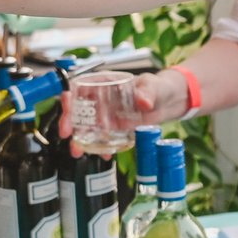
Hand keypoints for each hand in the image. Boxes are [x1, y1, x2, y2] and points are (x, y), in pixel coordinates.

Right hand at [55, 70, 188, 152]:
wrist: (169, 102)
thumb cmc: (158, 87)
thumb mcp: (153, 87)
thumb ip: (147, 93)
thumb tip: (143, 101)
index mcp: (107, 83)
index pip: (80, 86)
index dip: (70, 96)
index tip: (67, 106)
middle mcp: (103, 100)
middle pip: (78, 109)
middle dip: (69, 122)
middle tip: (67, 134)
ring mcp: (108, 115)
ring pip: (87, 126)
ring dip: (80, 139)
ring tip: (78, 151)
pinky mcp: (116, 129)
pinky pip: (103, 138)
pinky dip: (101, 147)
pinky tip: (104, 154)